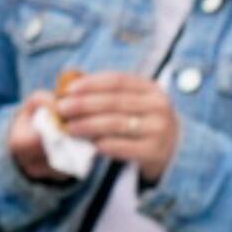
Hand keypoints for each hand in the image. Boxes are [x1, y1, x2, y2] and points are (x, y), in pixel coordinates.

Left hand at [53, 71, 179, 179]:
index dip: (90, 83)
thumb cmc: (138, 119)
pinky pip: (122, 146)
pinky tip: (89, 144)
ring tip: (69, 127)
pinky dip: (102, 144)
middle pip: (113, 102)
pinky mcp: (155, 151)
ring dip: (88, 125)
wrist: (169, 148)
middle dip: (83, 105)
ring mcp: (159, 129)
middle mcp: (158, 106)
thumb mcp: (130, 101)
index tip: (68, 89)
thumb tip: (66, 86)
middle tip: (61, 109)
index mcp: (150, 88)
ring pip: (116, 124)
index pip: (117, 80)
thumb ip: (104, 92)